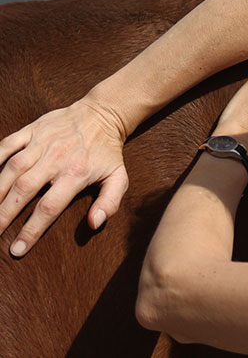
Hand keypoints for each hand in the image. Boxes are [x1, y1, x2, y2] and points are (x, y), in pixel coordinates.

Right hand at [0, 97, 128, 256]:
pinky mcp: (32, 130)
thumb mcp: (118, 177)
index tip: (17, 251)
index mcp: (76, 174)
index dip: (31, 230)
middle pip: (23, 190)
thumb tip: (94, 223)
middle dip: (3, 215)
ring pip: (11, 169)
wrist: (103, 114)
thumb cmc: (109, 152)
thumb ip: (110, 202)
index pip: (49, 207)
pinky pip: (6, 144)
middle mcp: (55, 159)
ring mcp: (41, 143)